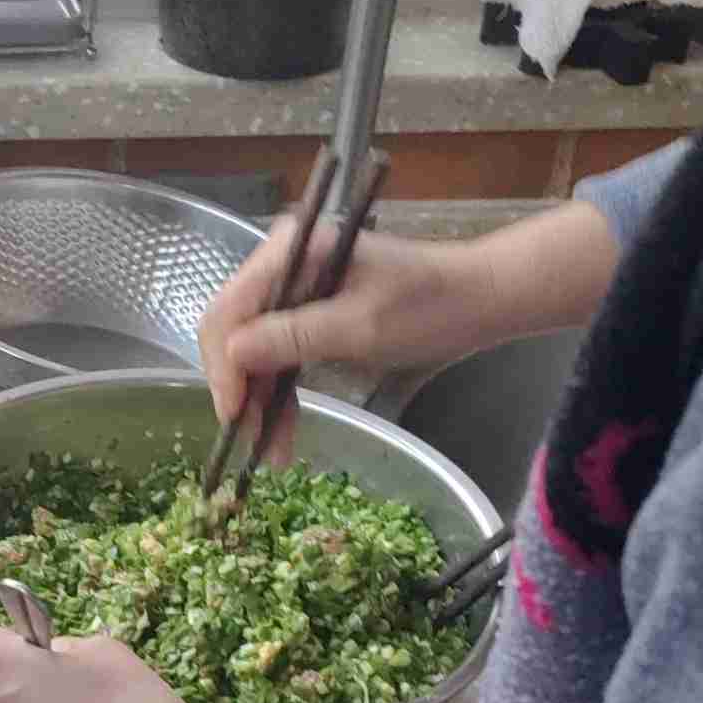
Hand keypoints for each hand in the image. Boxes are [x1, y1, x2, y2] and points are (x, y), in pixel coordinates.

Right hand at [199, 217, 491, 451]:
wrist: (479, 299)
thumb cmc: (429, 306)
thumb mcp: (361, 326)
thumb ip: (293, 337)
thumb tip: (232, 355)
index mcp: (290, 250)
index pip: (229, 311)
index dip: (224, 367)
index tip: (233, 418)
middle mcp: (282, 263)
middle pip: (234, 332)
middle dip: (241, 390)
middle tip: (250, 445)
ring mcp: (294, 287)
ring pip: (253, 352)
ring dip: (259, 400)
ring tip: (270, 452)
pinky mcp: (309, 311)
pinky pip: (278, 354)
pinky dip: (279, 392)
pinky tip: (282, 430)